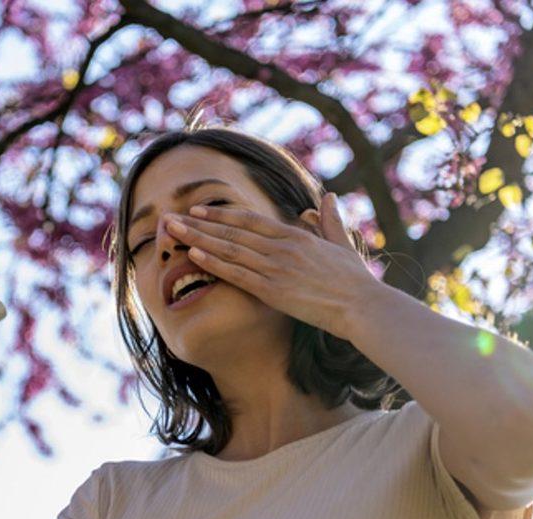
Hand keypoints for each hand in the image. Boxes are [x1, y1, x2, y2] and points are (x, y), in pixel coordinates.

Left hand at [162, 192, 384, 340]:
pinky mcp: (273, 290)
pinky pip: (237, 274)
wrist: (362, 306)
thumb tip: (326, 197)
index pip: (250, 219)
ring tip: (174, 231)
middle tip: (171, 217)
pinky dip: (214, 263)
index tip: (198, 209)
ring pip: (229, 249)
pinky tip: (195, 255)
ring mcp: (276, 268)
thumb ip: (329, 220)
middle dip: (198, 223)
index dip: (220, 214)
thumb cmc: (354, 279)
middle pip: (232, 231)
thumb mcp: (341, 243)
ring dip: (198, 239)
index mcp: (295, 235)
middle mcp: (281, 247)